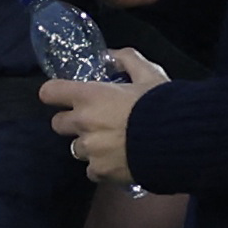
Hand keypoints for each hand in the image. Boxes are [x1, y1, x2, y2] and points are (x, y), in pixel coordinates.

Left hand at [40, 47, 167, 183]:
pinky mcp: (100, 171)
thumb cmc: (161, 104)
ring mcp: (90, 150)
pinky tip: (118, 161)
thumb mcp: (149, 74)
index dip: (55, 94)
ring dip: (89, 146)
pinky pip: (92, 170)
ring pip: (76, 149)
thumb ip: (127, 59)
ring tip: (111, 144)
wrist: (178, 141)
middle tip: (93, 121)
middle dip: (71, 122)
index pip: (49, 92)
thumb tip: (111, 56)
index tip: (63, 96)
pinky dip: (102, 167)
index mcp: (90, 96)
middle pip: (57, 124)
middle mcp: (83, 123)